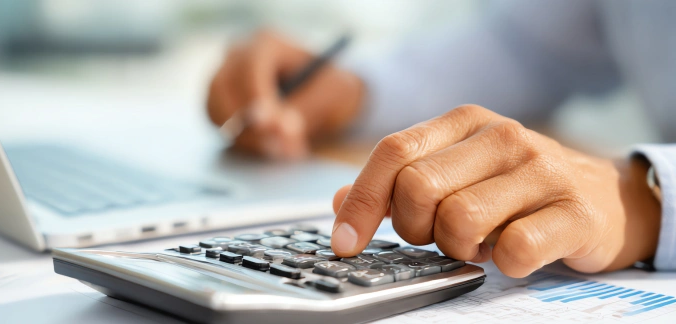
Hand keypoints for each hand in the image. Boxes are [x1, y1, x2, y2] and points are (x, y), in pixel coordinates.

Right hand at [207, 31, 364, 158]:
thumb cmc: (332, 89)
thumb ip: (304, 108)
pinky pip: (219, 126)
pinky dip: (244, 142)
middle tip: (280, 148)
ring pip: (217, 111)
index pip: (250, 67)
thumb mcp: (332, 95)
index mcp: (268, 43)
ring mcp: (224, 78)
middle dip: (249, 123)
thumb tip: (278, 128)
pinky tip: (274, 148)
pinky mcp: (220, 104)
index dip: (257, 97)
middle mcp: (238, 56)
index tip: (271, 126)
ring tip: (285, 151)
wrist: (326, 98)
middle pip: (222, 88)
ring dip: (248, 138)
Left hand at [330, 105, 660, 276]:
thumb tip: (338, 202)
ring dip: (458, 247)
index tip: (345, 242)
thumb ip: (397, 183)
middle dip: (414, 227)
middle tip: (436, 234)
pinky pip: (513, 250)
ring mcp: (541, 170)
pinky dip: (502, 263)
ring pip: (459, 220)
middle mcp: (501, 136)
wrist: (604, 197)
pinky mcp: (575, 211)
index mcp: (463, 123)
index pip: (393, 153)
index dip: (361, 201)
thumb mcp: (455, 171)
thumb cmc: (514, 187)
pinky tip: (510, 253)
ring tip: (478, 242)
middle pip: (418, 188)